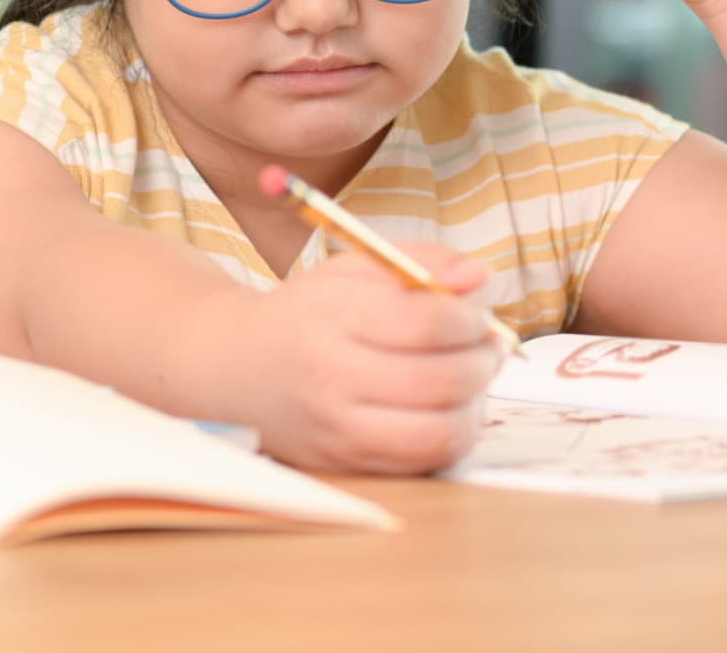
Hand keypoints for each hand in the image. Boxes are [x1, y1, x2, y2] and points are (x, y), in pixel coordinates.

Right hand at [229, 241, 504, 471]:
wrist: (237, 368)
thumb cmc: (309, 313)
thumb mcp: (355, 268)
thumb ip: (422, 260)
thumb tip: (481, 277)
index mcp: (333, 316)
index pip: (427, 323)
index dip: (470, 319)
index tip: (477, 314)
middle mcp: (331, 377)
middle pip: (440, 381)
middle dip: (483, 362)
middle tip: (488, 348)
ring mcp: (337, 430)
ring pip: (439, 432)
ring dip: (475, 405)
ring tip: (472, 380)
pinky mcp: (345, 465)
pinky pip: (422, 462)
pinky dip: (450, 436)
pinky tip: (447, 409)